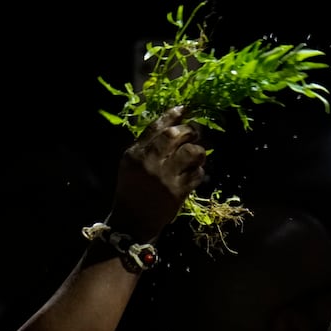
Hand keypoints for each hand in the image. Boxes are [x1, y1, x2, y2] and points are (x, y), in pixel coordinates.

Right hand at [108, 105, 206, 242]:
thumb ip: (147, 144)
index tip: (183, 109)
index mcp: (135, 153)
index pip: (156, 126)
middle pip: (175, 135)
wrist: (132, 221)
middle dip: (190, 130)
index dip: (172, 114)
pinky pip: (197, 174)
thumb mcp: (131, 163)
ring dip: (199, 152)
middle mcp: (149, 162)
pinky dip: (199, 172)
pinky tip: (193, 175)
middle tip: (195, 133)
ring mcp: (165, 177)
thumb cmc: (132, 189)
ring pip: (192, 152)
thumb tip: (172, 124)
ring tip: (196, 156)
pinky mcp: (178, 192)